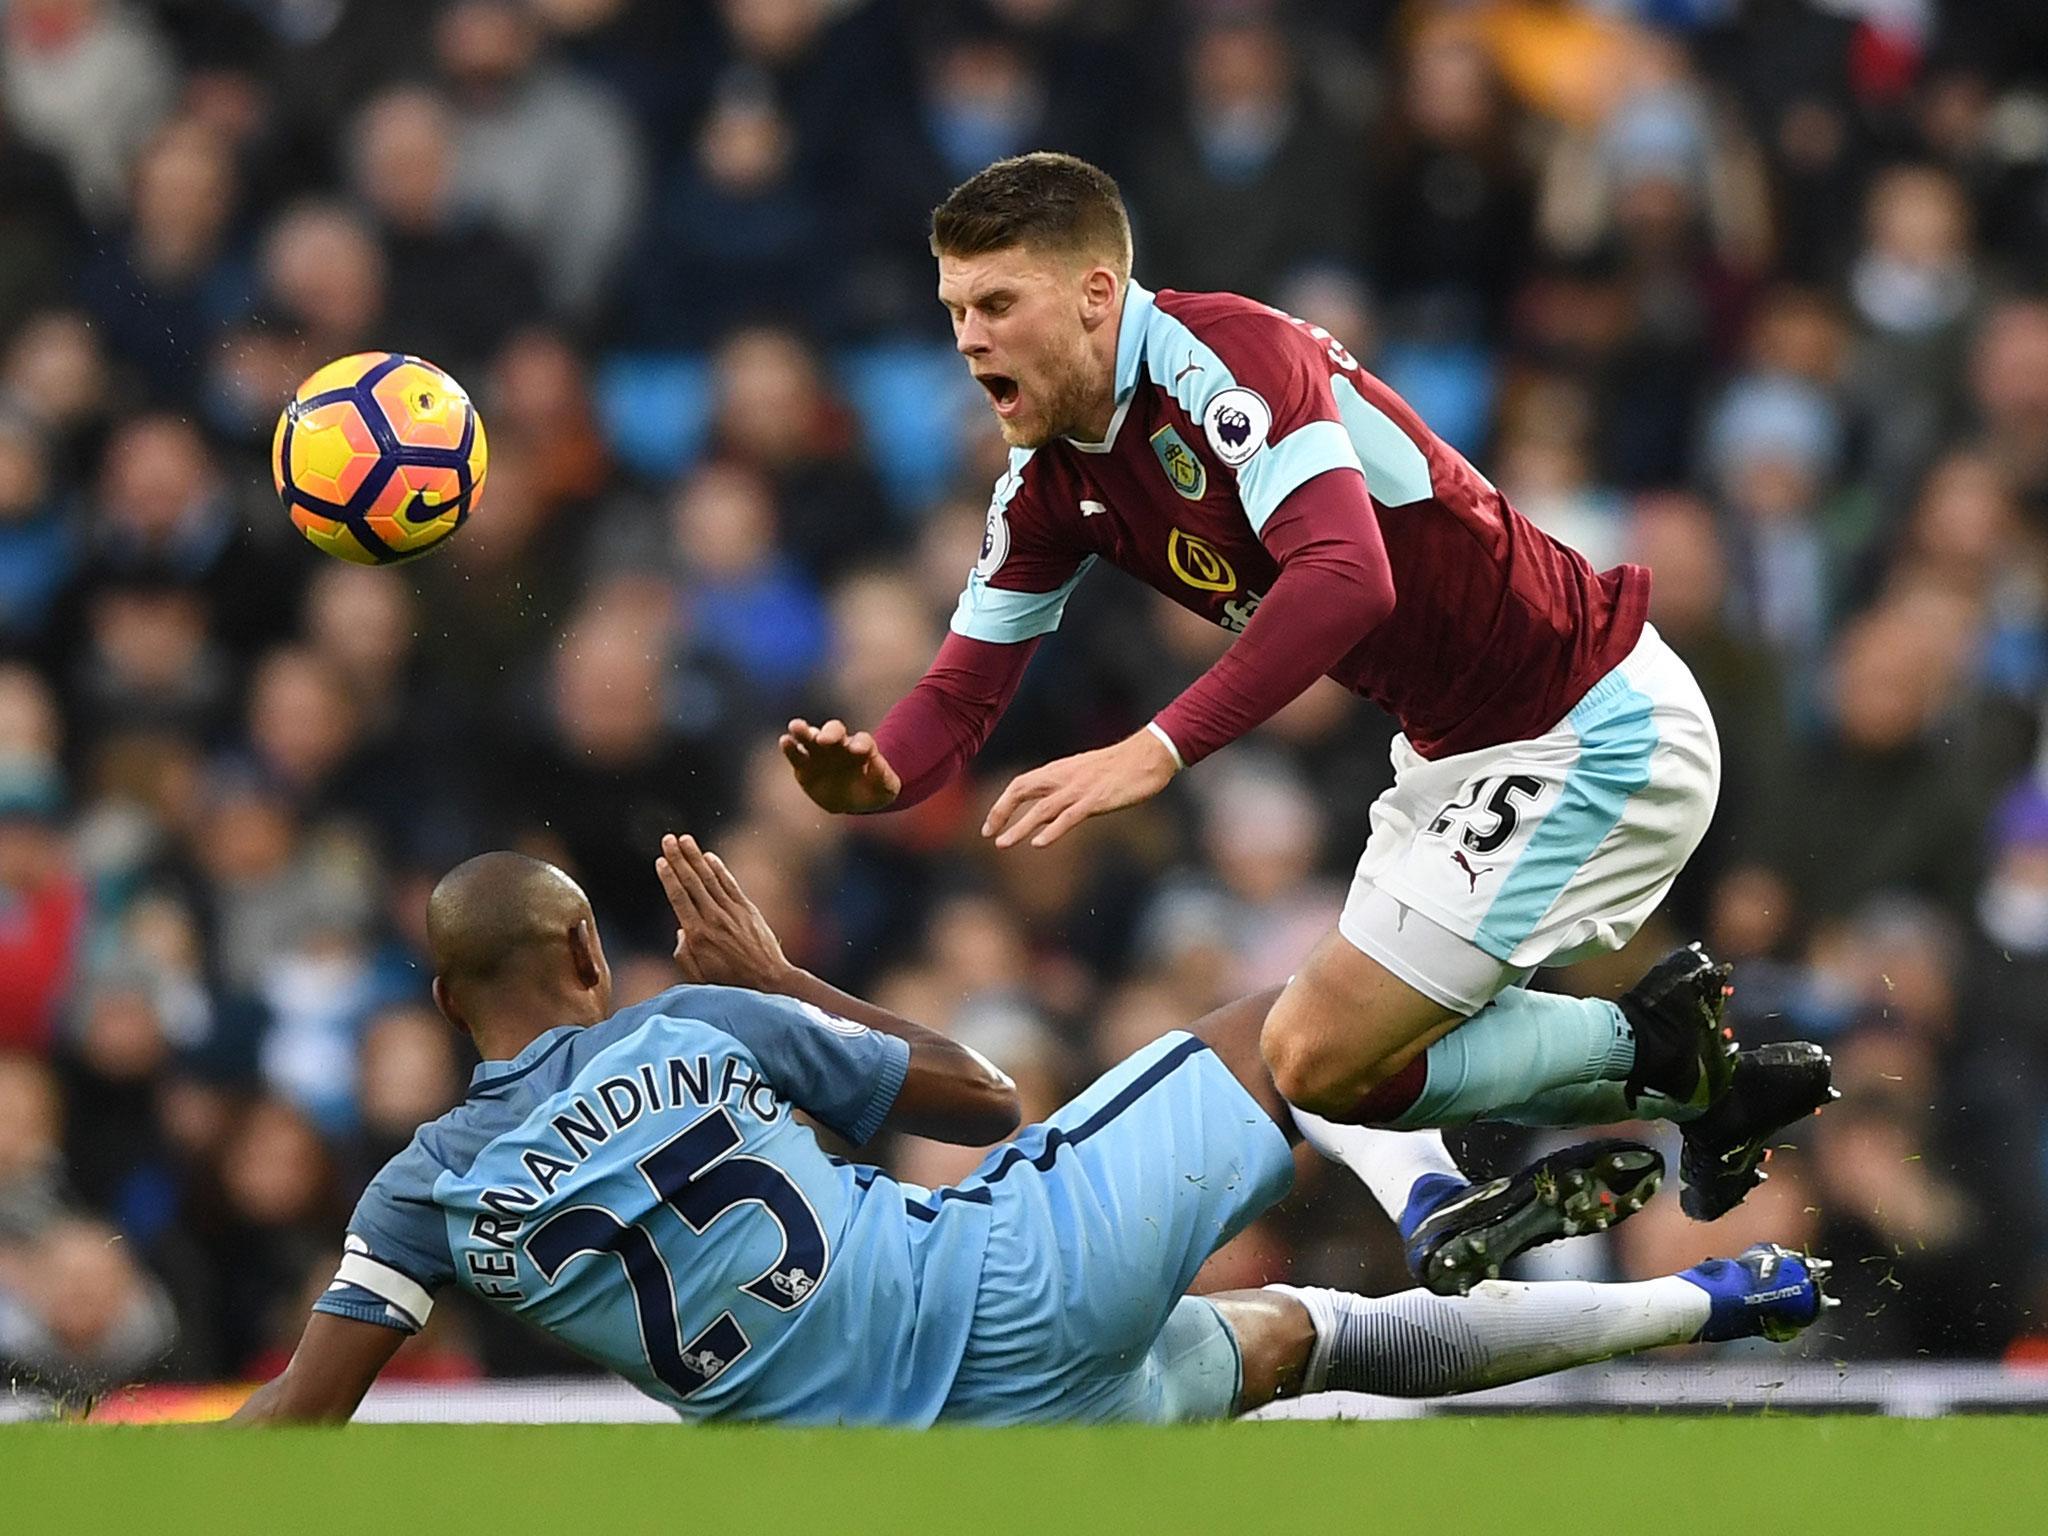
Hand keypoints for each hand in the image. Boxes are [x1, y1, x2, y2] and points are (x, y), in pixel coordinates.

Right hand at [655, 833, 791, 990]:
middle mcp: (713, 919)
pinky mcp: (747, 909)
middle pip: (691, 882)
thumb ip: (683, 953)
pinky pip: (730, 884)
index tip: (661, 861)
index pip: (679, 898)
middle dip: (678, 858)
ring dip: (696, 857)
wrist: (768, 980)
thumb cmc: (731, 983)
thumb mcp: (698, 976)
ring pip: (709, 878)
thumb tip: (680, 930)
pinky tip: (709, 856)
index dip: (669, 877)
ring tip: (684, 840)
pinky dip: (719, 869)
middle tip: (668, 840)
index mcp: (697, 935)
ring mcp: (732, 912)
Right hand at [780, 717, 901, 813]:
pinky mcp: (804, 765)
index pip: (863, 741)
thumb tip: (877, 763)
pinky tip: (785, 741)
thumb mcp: (886, 788)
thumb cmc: (873, 790)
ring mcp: (820, 753)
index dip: (861, 744)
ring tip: (796, 727)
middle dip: (830, 733)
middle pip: (835, 731)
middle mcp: (840, 745)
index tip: (859, 752)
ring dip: (804, 731)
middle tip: (824, 739)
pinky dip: (790, 747)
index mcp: (863, 749)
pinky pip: (796, 754)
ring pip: (811, 736)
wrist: (853, 799)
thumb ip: (884, 777)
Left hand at [982, 729, 1178, 848]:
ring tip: (1002, 845)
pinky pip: (1069, 816)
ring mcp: (1079, 788)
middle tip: (988, 835)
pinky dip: (1053, 830)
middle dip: (1001, 812)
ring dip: (1019, 827)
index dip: (1002, 804)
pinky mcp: (1096, 799)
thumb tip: (1046, 815)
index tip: (989, 824)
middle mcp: (1063, 777)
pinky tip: (1039, 843)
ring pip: (1041, 808)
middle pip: (1022, 790)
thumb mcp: (1086, 776)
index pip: (1021, 784)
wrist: (1149, 754)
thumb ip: (1065, 792)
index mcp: (1059, 771)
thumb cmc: (1121, 767)